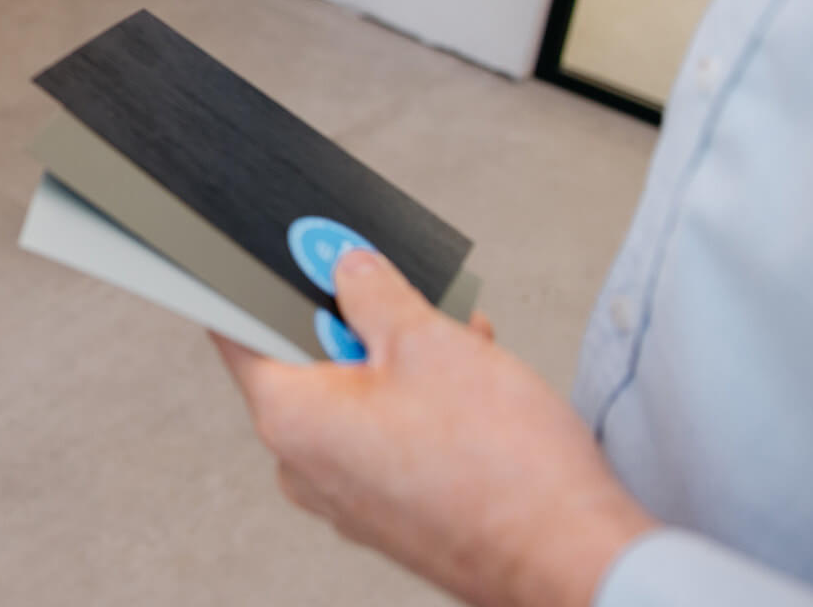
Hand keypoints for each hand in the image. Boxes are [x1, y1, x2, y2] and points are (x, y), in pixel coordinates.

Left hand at [214, 250, 654, 606]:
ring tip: (455, 338)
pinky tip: (467, 379)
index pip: (239, 332)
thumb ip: (373, 293)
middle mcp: (304, 466)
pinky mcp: (391, 512)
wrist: (572, 558)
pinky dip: (417, 402)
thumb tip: (349, 270)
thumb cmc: (501, 469)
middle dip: (356, 319)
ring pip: (356, 398)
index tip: (290, 254)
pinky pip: (385, 436)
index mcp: (290, 419)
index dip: (263, 282)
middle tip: (397, 290)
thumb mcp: (429, 342)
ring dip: (399, 358)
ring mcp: (348, 496)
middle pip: (306, 362)